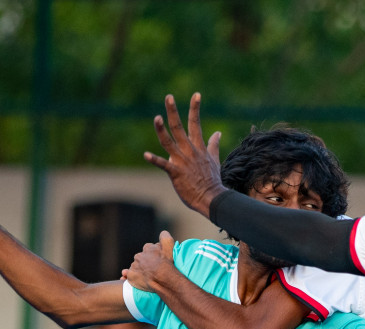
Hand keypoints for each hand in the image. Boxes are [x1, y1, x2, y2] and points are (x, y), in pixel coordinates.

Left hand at [122, 230, 176, 291]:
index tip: (158, 260)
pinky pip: (129, 276)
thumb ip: (165, 237)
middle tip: (152, 269)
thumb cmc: (167, 262)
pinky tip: (137, 280)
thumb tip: (162, 232)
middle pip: (141, 258)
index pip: (148, 249)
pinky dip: (131, 277)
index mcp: (147, 248)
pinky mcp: (131, 276)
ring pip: (136, 267)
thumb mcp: (169, 246)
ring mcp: (134, 266)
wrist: (163, 278)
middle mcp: (139, 256)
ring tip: (148, 277)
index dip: (153, 254)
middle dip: (145, 262)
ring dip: (140, 271)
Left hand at [144, 93, 225, 216]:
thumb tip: (218, 132)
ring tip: (156, 118)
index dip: (195, 108)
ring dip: (161, 130)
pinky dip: (154, 160)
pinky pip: (163, 165)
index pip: (195, 123)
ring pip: (169, 142)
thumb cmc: (212, 181)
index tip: (196, 94)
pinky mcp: (176, 173)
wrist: (212, 198)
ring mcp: (182, 161)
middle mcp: (189, 151)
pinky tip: (146, 155)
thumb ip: (213, 145)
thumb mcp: (215, 160)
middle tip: (169, 97)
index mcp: (197, 147)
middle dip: (173, 112)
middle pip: (179, 127)